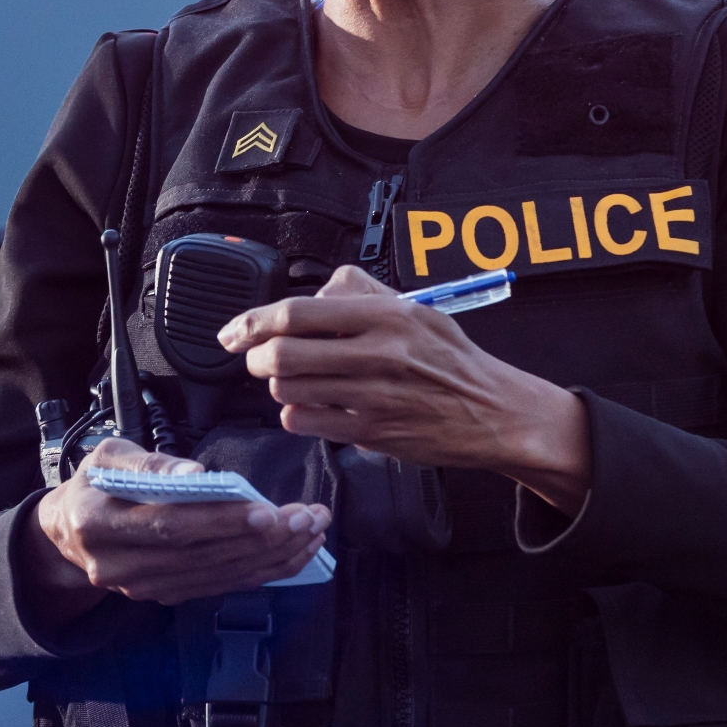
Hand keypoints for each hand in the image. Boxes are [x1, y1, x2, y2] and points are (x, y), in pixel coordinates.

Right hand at [29, 439, 331, 605]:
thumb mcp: (109, 456)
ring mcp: (143, 588)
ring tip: (312, 531)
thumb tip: (196, 474)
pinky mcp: (165, 596)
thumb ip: (151, 464)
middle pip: (201, 555)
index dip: (220, 521)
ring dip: (271, 556)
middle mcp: (120, 566)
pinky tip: (293, 554)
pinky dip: (261, 572)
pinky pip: (220, 586)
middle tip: (307, 517)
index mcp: (99, 524)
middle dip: (261, 538)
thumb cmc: (97, 484)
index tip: (268, 509)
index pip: (170, 525)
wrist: (70, 532)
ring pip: (217, 575)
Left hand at [223, 268, 592, 510]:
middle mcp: (377, 355)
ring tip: (290, 380)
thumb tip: (313, 294)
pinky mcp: (370, 433)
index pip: (297, 313)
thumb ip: (361, 293)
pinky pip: (305, 422)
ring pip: (287, 390)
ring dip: (276, 385)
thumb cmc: (450, 358)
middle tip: (255, 357)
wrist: (492, 411)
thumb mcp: (415, 308)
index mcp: (385, 316)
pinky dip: (295, 414)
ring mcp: (372, 397)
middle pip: (281, 354)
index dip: (252, 321)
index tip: (234, 330)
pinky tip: (311, 406)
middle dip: (254, 357)